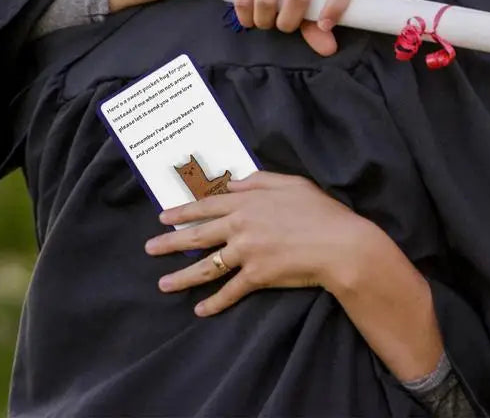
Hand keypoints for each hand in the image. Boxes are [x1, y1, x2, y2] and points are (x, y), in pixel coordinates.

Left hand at [145, 171, 369, 316]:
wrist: (339, 244)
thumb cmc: (321, 211)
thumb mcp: (292, 183)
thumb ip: (260, 180)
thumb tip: (235, 181)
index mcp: (248, 201)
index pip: (207, 205)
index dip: (183, 211)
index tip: (163, 216)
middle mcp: (241, 226)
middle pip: (197, 235)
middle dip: (170, 242)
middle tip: (149, 248)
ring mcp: (247, 252)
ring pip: (206, 266)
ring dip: (182, 277)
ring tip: (163, 284)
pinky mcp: (257, 277)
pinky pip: (230, 291)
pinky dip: (214, 303)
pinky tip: (200, 310)